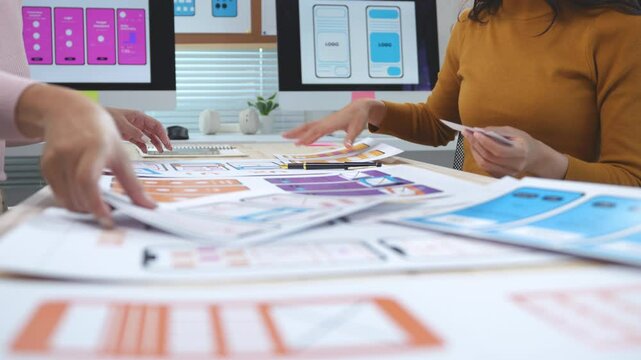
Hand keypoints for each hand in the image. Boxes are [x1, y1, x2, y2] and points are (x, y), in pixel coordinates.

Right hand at [15, 84, 155, 226]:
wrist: (68, 111)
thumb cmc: (98, 130)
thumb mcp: (122, 154)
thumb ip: (133, 184)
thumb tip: (147, 206)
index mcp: (94, 148)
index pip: (88, 181)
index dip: (96, 204)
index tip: (108, 220)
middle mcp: (71, 153)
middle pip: (78, 195)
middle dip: (95, 210)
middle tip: (110, 212)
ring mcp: (55, 160)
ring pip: (68, 200)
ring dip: (85, 208)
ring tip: (99, 202)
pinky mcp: (45, 167)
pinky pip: (59, 194)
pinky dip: (73, 200)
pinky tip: (84, 194)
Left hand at [108, 108, 172, 152]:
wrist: (96, 119)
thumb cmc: (108, 115)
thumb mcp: (121, 123)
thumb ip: (134, 132)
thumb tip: (145, 139)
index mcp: (139, 116)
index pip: (156, 125)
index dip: (163, 134)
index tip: (166, 142)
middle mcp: (139, 123)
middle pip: (155, 132)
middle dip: (162, 140)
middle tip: (168, 148)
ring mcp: (135, 129)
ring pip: (149, 137)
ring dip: (155, 144)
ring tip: (160, 151)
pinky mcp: (130, 135)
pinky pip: (140, 141)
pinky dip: (144, 146)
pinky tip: (146, 151)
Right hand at [283, 99, 386, 146]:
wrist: (360, 107)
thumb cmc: (358, 117)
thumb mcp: (357, 128)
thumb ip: (351, 138)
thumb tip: (347, 146)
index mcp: (331, 123)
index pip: (316, 131)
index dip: (307, 137)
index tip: (298, 143)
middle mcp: (326, 122)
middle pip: (308, 127)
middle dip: (296, 132)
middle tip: (284, 136)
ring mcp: (325, 122)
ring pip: (308, 126)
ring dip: (297, 131)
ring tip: (286, 135)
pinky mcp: (326, 123)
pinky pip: (313, 127)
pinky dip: (305, 132)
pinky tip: (301, 137)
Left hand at [463, 126, 567, 178]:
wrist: (533, 156)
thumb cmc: (523, 142)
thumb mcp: (514, 132)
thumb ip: (498, 131)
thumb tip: (480, 131)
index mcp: (520, 152)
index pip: (499, 150)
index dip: (485, 142)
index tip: (475, 133)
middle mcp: (515, 165)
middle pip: (489, 157)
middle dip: (476, 144)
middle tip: (468, 134)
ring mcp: (507, 173)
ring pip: (485, 164)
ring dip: (475, 151)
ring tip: (470, 140)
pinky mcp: (501, 175)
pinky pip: (485, 167)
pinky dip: (478, 157)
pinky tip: (476, 148)